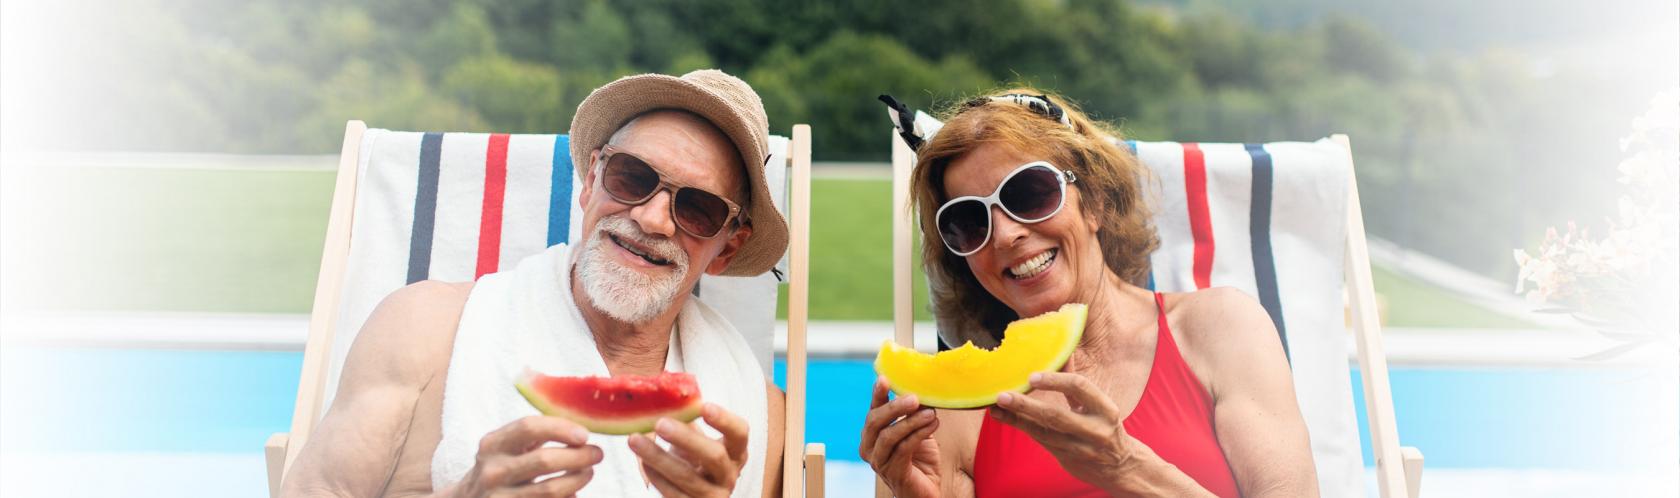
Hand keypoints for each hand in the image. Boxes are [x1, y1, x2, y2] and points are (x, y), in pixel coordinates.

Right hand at [451, 416, 602, 496]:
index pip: (530, 427)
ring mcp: (500, 497)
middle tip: (597, 453)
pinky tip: (573, 492)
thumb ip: (535, 434)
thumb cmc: (499, 467)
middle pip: (545, 460)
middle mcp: (493, 471)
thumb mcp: (506, 447)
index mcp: (493, 445)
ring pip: (551, 490)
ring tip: (589, 472)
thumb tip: (580, 426)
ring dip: (578, 479)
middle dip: (578, 456)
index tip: (585, 434)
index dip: (561, 428)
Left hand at [628, 403, 750, 497]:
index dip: (724, 420)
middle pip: (714, 456)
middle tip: (660, 423)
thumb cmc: (694, 461)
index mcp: (735, 452)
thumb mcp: (696, 442)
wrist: (694, 495)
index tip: (703, 406)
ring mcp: (713, 495)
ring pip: (688, 477)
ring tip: (635, 439)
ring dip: (659, 457)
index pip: (739, 433)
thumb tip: (662, 394)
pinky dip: (656, 476)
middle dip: (686, 439)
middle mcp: (729, 475)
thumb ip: (686, 421)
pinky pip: (674, 493)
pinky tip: (642, 461)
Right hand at [858, 377, 941, 497]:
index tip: (884, 379)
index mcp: (872, 435)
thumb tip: (922, 389)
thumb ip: (914, 414)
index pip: (873, 411)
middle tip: (914, 397)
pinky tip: (933, 424)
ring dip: (911, 421)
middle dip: (894, 407)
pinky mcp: (893, 472)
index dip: (877, 395)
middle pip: (875, 422)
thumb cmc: (920, 461)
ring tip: (930, 412)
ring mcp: (879, 462)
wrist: (926, 492)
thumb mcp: (916, 431)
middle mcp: (869, 448)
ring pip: (889, 436)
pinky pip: (903, 449)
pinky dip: (919, 434)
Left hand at [989, 372, 1138, 492]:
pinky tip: (1004, 417)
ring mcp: (1081, 448)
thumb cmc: (1104, 425)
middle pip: (1056, 416)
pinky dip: (1021, 427)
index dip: (1055, 381)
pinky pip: (1041, 441)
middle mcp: (1096, 430)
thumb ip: (1076, 383)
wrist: (1120, 466)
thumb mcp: (1098, 404)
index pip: (1080, 388)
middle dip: (1026, 405)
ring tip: (995, 406)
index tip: (1032, 377)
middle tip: (1003, 395)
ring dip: (1017, 418)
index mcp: (1106, 409)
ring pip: (1044, 432)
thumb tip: (1061, 351)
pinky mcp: (1068, 458)